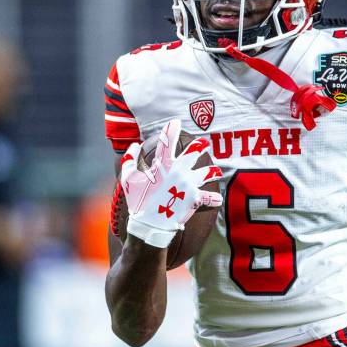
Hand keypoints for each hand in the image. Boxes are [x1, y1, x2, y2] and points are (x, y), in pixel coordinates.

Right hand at [121, 119, 222, 247]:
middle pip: (193, 153)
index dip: (170, 129)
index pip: (166, 141)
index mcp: (163, 164)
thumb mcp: (128, 179)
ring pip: (206, 173)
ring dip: (211, 171)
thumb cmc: (138, 201)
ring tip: (216, 171)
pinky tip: (217, 199)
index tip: (175, 122)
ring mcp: (189, 184)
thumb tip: (134, 145)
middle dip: (199, 146)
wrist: (149, 224)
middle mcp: (179, 171)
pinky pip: (209, 198)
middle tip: (204, 143)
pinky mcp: (196, 199)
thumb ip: (129, 159)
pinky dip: (212, 199)